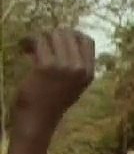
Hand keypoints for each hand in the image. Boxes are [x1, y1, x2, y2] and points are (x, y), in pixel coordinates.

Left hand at [11, 28, 95, 142]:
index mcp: (89, 72)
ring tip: (30, 46)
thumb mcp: (73, 84)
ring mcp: (65, 67)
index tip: (56, 40)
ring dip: (39, 37)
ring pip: (53, 34)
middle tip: (39, 43)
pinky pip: (38, 41)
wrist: (38, 119)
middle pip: (69, 34)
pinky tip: (24, 49)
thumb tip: (65, 37)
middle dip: (51, 35)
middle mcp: (80, 68)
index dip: (71, 35)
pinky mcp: (47, 67)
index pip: (87, 40)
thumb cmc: (52, 102)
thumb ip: (75, 65)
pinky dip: (28, 41)